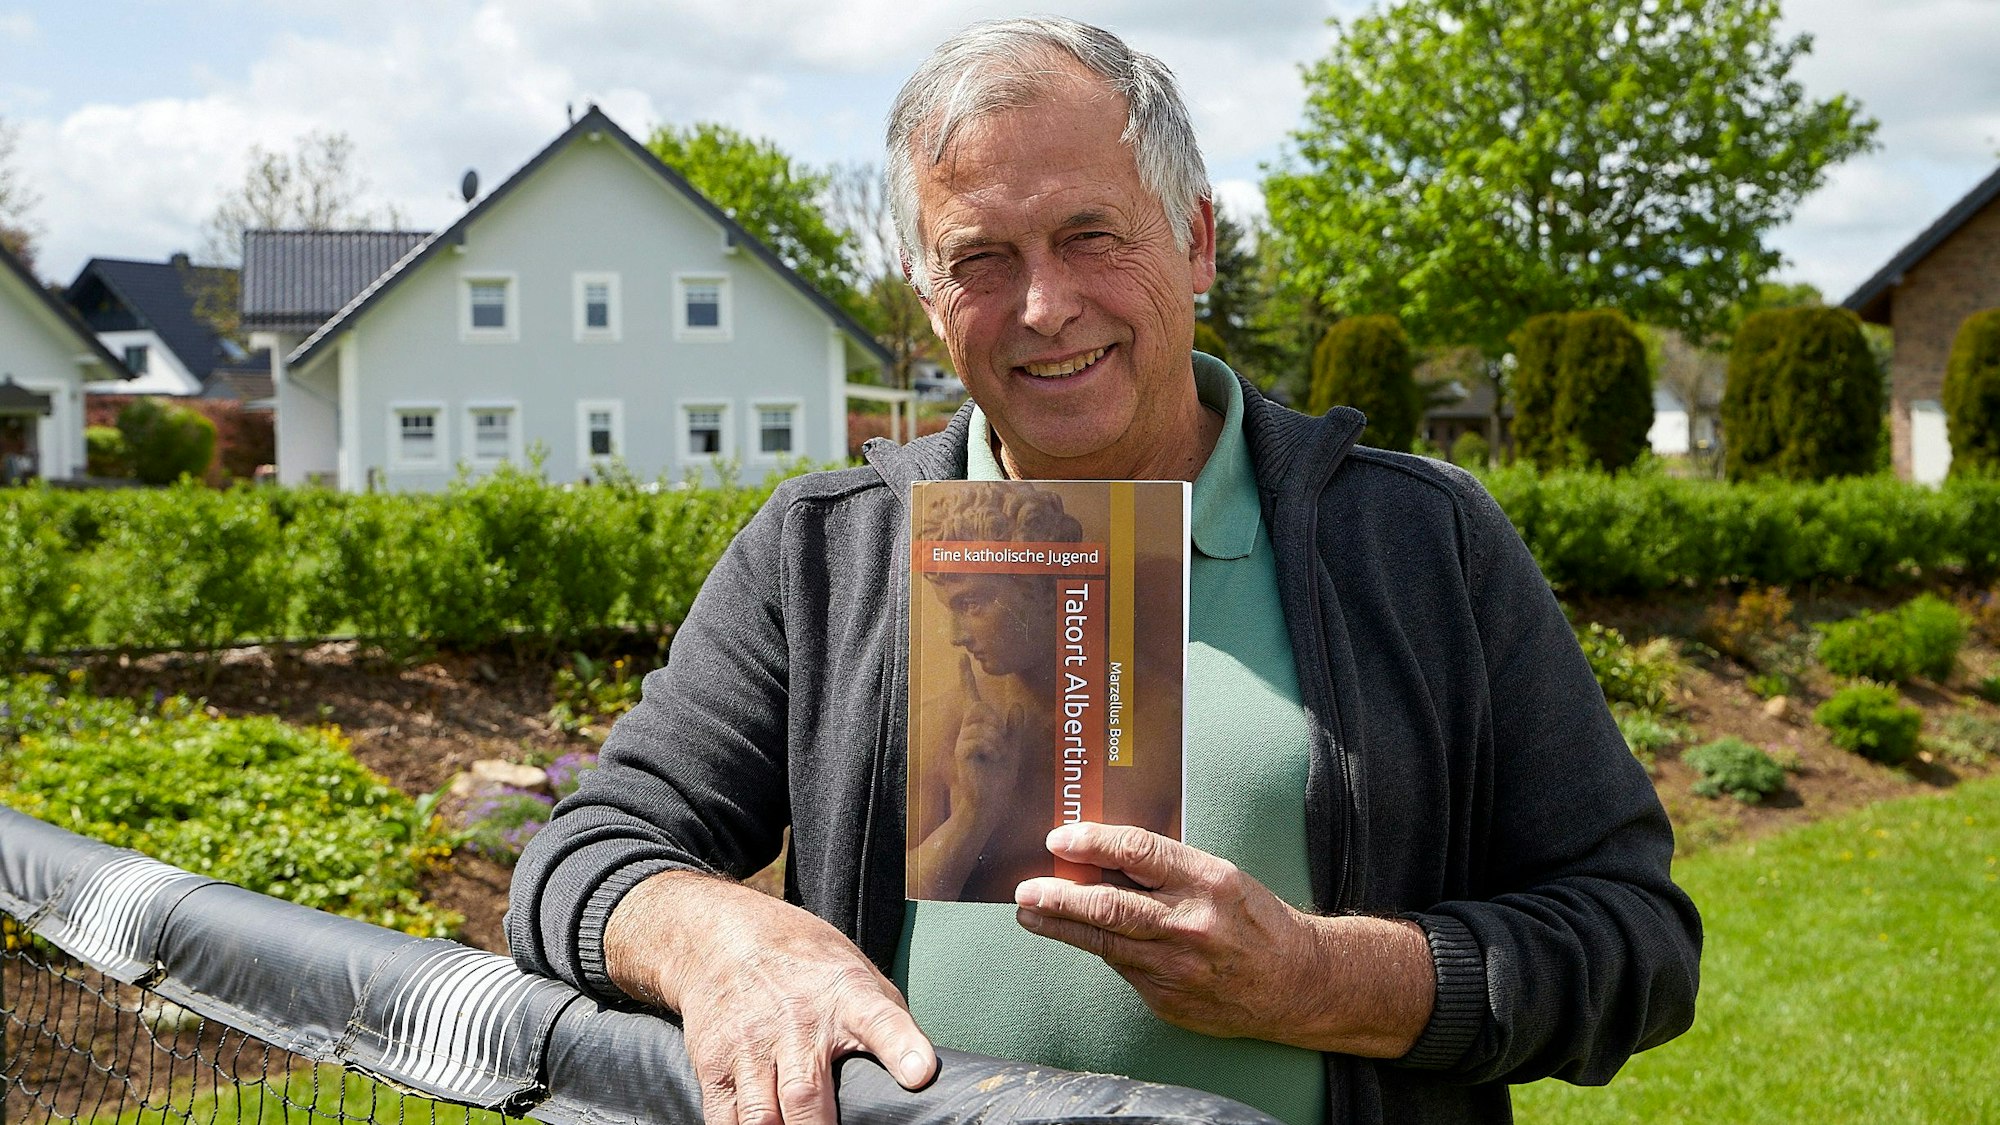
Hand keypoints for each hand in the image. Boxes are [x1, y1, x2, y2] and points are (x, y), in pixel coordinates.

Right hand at [605, 871, 936, 1124]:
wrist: (725, 935)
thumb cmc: (806, 963)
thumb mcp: (856, 972)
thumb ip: (886, 1023)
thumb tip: (919, 1074)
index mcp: (846, 995)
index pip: (879, 1019)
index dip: (901, 1048)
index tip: (920, 1073)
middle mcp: (796, 1021)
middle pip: (806, 1095)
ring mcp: (750, 1044)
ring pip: (761, 1117)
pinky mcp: (713, 1062)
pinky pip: (724, 1119)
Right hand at [946, 654, 1026, 825]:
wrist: (990, 803)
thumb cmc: (999, 780)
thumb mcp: (1013, 750)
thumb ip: (1014, 729)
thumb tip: (1016, 705)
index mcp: (978, 729)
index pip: (972, 698)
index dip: (965, 677)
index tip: (962, 656)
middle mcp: (967, 732)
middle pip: (981, 708)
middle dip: (996, 724)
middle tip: (999, 746)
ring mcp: (962, 742)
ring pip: (984, 724)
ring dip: (997, 741)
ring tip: (994, 758)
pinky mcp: (962, 753)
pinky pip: (981, 739)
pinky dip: (993, 750)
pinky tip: (989, 762)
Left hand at [1012, 823, 1432, 1056]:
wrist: (1295, 982)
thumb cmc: (1253, 920)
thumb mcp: (1218, 877)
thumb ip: (1164, 869)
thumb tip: (1098, 856)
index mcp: (1208, 881)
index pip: (1138, 852)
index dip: (1092, 842)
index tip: (1058, 838)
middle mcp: (1191, 924)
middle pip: (1109, 905)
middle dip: (1058, 896)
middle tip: (1025, 889)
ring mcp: (1178, 967)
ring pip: (1104, 942)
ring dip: (1059, 925)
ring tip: (1030, 912)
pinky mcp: (1168, 999)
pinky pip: (1122, 969)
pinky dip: (1100, 950)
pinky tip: (1080, 937)